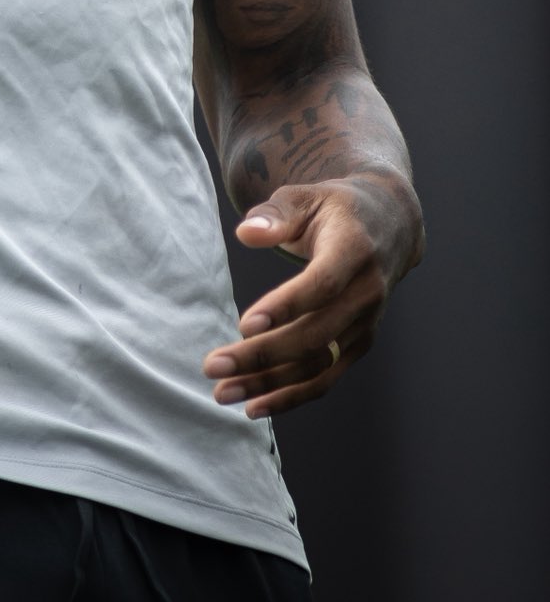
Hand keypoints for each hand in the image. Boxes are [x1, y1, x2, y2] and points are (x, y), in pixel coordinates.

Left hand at [202, 174, 422, 418]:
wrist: (389, 225)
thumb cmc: (333, 208)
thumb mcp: (304, 197)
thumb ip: (274, 214)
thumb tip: (246, 233)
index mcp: (354, 249)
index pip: (322, 284)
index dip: (286, 306)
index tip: (243, 325)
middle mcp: (367, 292)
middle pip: (315, 334)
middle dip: (262, 356)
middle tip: (212, 367)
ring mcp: (367, 323)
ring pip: (319, 364)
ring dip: (271, 384)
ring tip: (223, 393)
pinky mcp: (359, 343)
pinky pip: (326, 376)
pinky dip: (292, 394)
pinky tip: (254, 405)